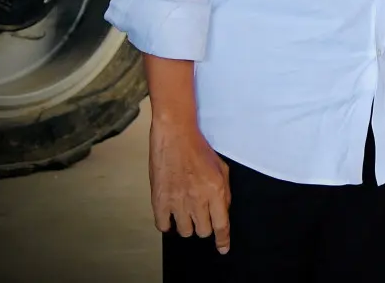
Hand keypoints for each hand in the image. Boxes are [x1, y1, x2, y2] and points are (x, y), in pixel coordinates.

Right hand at [148, 116, 231, 252]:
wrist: (175, 135)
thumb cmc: (199, 148)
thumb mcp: (222, 168)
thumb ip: (225, 192)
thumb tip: (223, 212)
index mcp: (216, 190)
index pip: (221, 225)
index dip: (223, 240)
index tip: (223, 248)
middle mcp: (197, 199)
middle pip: (203, 231)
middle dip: (205, 225)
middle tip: (201, 213)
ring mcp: (177, 201)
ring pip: (184, 231)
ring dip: (187, 224)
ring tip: (186, 210)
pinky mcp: (159, 200)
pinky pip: (163, 226)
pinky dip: (168, 223)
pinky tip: (171, 212)